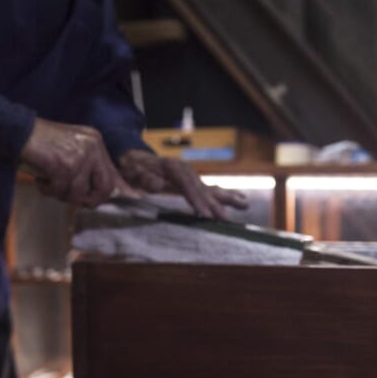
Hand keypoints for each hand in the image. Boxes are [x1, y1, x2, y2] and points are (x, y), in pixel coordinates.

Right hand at [20, 118, 120, 205]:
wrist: (18, 131)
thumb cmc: (42, 143)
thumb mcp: (72, 148)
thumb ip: (88, 167)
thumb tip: (108, 191)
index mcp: (95, 142)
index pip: (112, 175)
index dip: (107, 194)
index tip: (96, 202)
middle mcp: (92, 147)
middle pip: (104, 188)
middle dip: (89, 201)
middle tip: (73, 200)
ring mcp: (79, 156)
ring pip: (78, 194)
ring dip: (60, 194)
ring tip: (48, 184)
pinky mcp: (64, 165)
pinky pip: (59, 190)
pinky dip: (47, 190)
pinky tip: (40, 180)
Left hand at [118, 149, 247, 219]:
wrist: (134, 158)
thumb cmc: (132, 167)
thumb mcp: (132, 171)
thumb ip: (144, 178)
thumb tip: (158, 185)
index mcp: (172, 168)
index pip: (188, 187)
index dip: (197, 201)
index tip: (204, 215)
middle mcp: (185, 170)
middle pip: (202, 189)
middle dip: (214, 205)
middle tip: (225, 219)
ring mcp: (190, 175)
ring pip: (210, 188)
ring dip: (226, 198)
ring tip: (245, 205)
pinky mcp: (192, 182)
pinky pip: (210, 189)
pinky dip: (224, 195)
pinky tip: (240, 199)